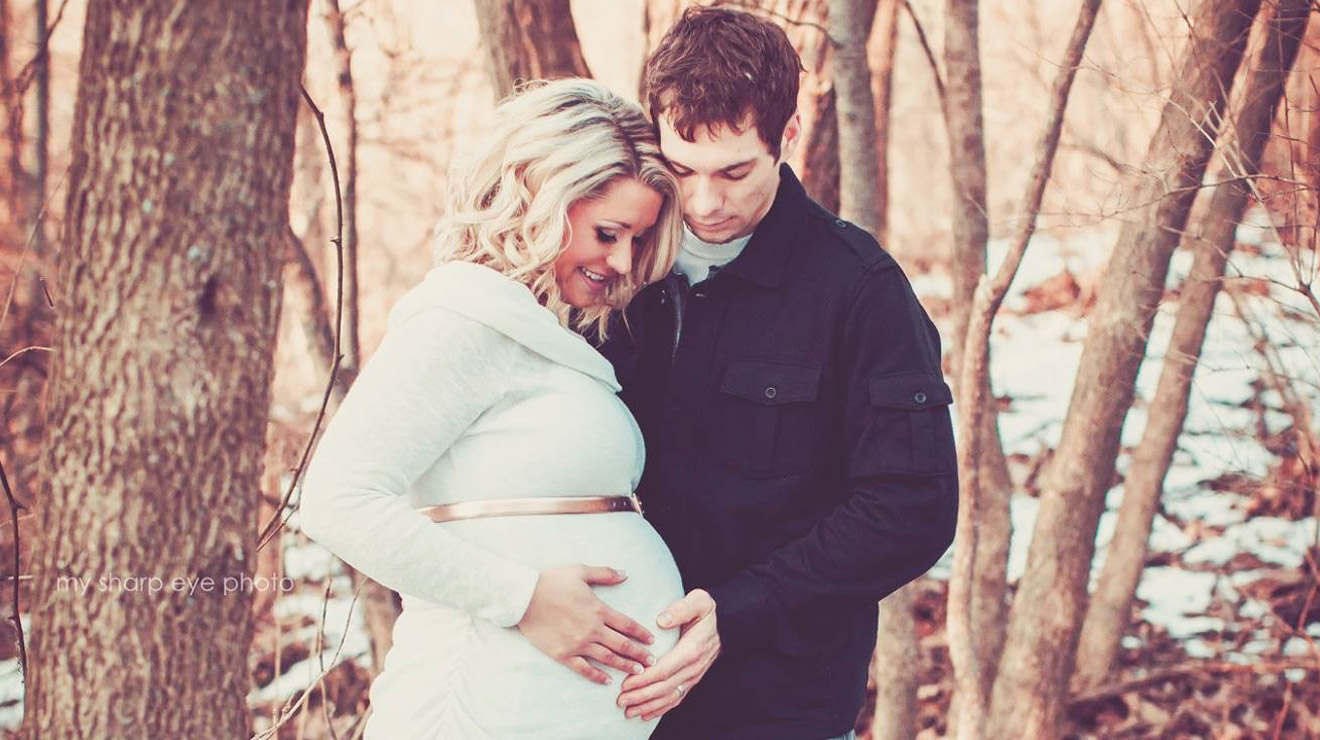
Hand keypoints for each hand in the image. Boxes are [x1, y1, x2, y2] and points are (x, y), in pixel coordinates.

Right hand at [516, 565, 656, 684]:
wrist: (523, 597)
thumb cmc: (551, 581)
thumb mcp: (580, 571)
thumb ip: (605, 574)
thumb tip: (626, 574)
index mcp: (598, 609)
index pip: (627, 624)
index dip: (641, 633)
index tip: (652, 640)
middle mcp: (592, 629)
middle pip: (622, 644)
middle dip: (639, 654)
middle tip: (653, 662)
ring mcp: (578, 643)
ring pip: (607, 658)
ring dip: (624, 666)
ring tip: (638, 673)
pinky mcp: (563, 654)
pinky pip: (584, 668)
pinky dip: (597, 676)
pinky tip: (607, 681)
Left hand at [617, 588, 719, 720]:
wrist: (724, 623)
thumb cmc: (705, 611)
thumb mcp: (699, 600)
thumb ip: (681, 608)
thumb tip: (661, 620)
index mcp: (693, 648)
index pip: (666, 669)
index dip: (645, 678)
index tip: (626, 683)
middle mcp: (694, 666)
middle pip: (665, 686)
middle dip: (641, 696)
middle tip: (620, 700)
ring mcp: (694, 676)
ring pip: (670, 696)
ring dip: (648, 705)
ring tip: (628, 711)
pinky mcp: (691, 680)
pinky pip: (676, 698)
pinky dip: (661, 708)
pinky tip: (646, 714)